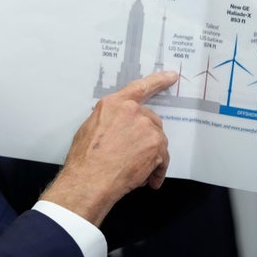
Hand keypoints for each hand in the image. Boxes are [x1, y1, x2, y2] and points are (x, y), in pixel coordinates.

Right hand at [39, 71, 177, 226]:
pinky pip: (162, 158)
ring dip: (151, 156)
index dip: (158, 80)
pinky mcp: (156, 145)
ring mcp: (146, 127)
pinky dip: (157, 170)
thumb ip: (109, 119)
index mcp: (114, 104)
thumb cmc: (85, 158)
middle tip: (134, 155)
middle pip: (150, 120)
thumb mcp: (90, 128)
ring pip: (157, 140)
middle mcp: (132, 111)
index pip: (140, 87)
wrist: (90, 180)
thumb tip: (117, 126)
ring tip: (136, 171)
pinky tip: (146, 179)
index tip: (172, 76)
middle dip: (146, 137)